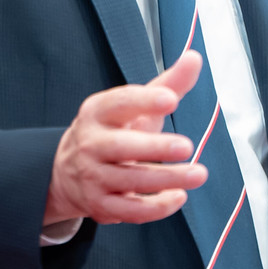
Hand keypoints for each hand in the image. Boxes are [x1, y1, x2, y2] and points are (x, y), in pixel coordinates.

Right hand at [44, 52, 208, 226]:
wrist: (69, 171)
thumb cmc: (114, 131)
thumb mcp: (135, 106)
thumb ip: (168, 84)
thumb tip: (195, 57)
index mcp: (98, 112)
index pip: (119, 103)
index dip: (144, 101)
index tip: (171, 100)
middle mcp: (91, 144)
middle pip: (122, 147)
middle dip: (154, 147)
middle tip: (186, 146)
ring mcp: (94, 177)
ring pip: (131, 181)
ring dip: (166, 179)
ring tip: (198, 174)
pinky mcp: (101, 206)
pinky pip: (130, 211)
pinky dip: (156, 207)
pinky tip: (180, 196)